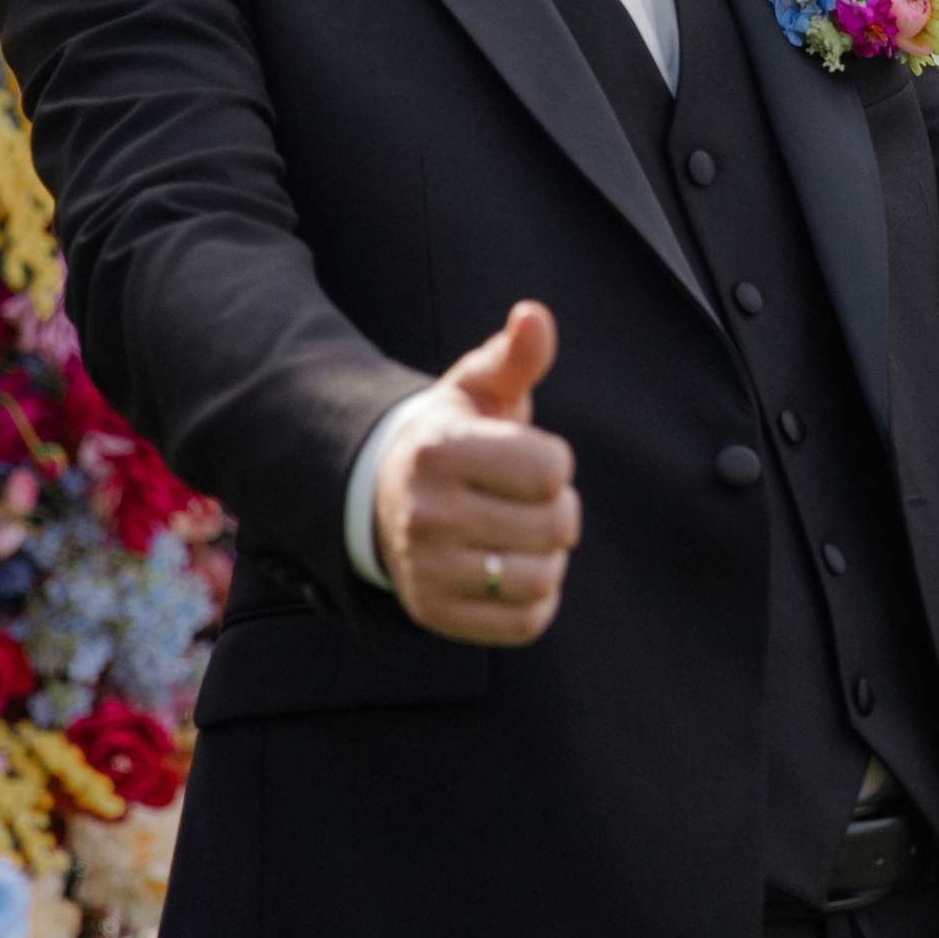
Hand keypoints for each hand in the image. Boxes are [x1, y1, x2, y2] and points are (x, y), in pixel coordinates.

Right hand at [374, 300, 580, 644]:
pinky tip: (511, 571)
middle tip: (529, 501)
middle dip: (558, 509)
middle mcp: (426, 514)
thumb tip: (535, 315)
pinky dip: (535, 599)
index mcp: (440, 451)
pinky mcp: (434, 613)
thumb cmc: (450, 436)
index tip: (525, 458)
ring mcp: (427, 570)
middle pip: (555, 525)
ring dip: (548, 557)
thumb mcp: (476, 388)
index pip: (552, 468)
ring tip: (519, 535)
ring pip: (543, 578)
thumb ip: (515, 355)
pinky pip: (526, 622)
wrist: (379, 496)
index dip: (553, 461)